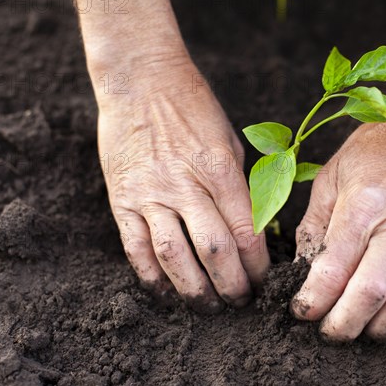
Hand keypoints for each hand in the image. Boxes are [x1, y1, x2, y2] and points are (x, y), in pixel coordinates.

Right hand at [78, 0, 267, 311]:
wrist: (142, 79)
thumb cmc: (195, 108)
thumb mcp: (230, 142)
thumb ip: (240, 187)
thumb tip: (255, 232)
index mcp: (220, 169)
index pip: (247, 232)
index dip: (258, 266)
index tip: (264, 281)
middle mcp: (186, 185)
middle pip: (215, 251)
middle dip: (232, 286)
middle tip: (241, 301)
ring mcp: (150, 194)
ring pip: (174, 256)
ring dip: (194, 290)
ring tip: (208, 306)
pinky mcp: (122, 198)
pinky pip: (136, 247)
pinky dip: (151, 276)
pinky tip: (166, 292)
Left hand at [291, 29, 385, 340]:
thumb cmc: (377, 148)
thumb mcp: (333, 175)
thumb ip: (315, 222)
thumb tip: (304, 266)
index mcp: (361, 206)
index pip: (333, 267)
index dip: (313, 299)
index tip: (301, 312)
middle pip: (370, 292)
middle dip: (344, 324)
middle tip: (330, 334)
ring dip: (383, 326)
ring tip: (365, 329)